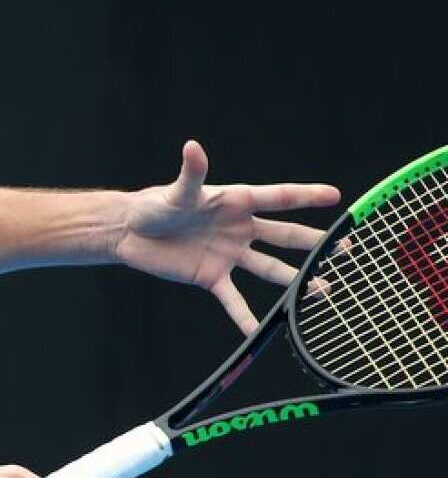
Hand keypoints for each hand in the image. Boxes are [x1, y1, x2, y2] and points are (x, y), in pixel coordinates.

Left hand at [113, 140, 341, 334]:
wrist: (130, 232)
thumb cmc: (154, 205)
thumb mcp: (176, 192)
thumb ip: (191, 174)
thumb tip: (192, 147)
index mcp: (236, 202)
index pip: (278, 198)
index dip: (306, 196)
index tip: (336, 197)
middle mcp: (239, 228)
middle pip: (284, 235)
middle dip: (315, 242)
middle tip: (347, 247)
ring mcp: (228, 254)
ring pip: (269, 268)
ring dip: (295, 280)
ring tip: (322, 290)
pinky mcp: (211, 276)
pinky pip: (234, 299)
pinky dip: (247, 316)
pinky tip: (264, 330)